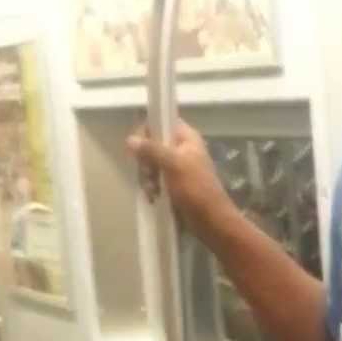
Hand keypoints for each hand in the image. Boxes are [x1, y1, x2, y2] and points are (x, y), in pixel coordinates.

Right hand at [126, 120, 232, 240]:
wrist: (210, 219)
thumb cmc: (195, 189)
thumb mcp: (173, 165)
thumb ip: (152, 150)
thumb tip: (130, 139)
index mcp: (187, 138)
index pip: (163, 121)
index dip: (148, 131)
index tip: (138, 147)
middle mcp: (182, 148)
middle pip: (153, 144)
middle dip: (145, 161)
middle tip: (150, 174)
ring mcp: (178, 167)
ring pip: (151, 163)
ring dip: (148, 177)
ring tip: (154, 191)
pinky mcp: (174, 183)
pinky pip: (155, 179)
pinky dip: (152, 187)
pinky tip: (153, 197)